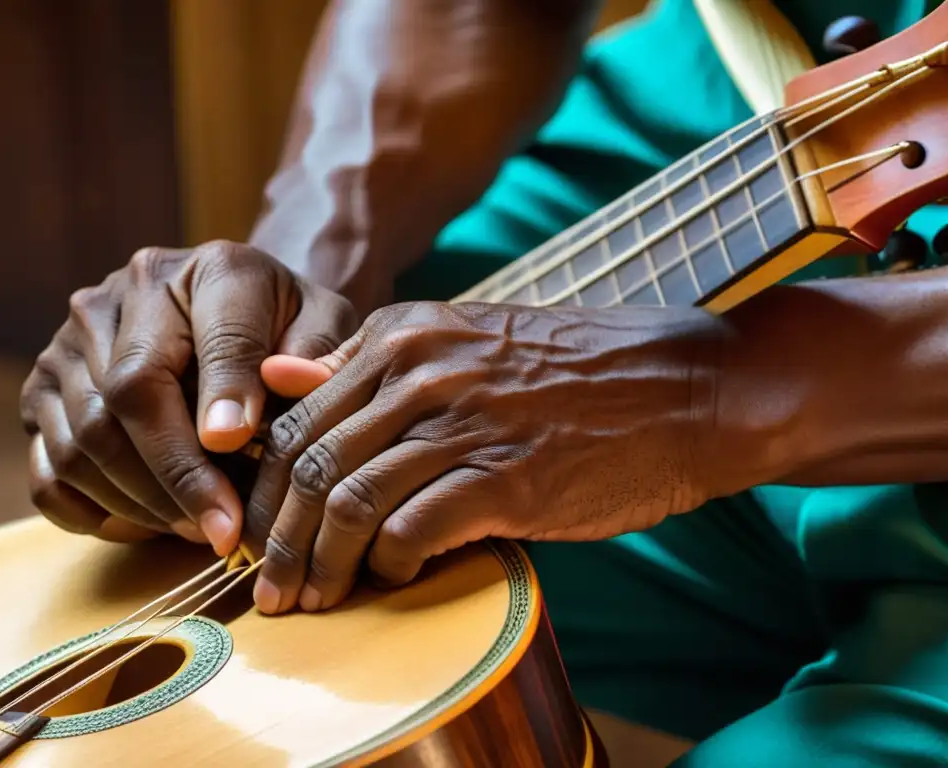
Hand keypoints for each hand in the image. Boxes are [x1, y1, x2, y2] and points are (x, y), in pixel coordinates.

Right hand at [20, 240, 356, 552]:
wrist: (242, 316)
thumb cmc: (291, 331)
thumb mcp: (327, 328)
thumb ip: (319, 355)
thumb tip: (291, 384)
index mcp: (212, 270)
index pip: (210, 338)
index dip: (226, 398)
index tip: (242, 448)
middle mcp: (128, 293)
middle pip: (130, 394)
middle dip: (181, 475)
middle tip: (227, 528)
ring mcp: (73, 342)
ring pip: (84, 440)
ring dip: (143, 501)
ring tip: (202, 529)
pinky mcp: (42, 392)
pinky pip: (48, 470)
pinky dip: (94, 511)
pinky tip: (150, 525)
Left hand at [247, 301, 735, 613]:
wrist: (684, 388)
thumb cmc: (577, 373)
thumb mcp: (466, 341)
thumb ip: (368, 362)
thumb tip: (277, 379)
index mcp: (405, 335)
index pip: (298, 417)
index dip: (265, 487)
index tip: (263, 534)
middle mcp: (423, 372)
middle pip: (308, 464)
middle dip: (278, 540)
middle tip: (272, 589)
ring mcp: (465, 423)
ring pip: (347, 501)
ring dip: (321, 564)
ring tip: (316, 599)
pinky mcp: (507, 480)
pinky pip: (411, 530)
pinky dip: (389, 563)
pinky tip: (395, 575)